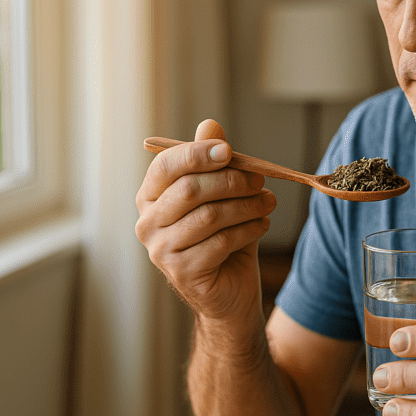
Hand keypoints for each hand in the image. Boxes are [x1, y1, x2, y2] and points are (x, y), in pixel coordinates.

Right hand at [135, 119, 275, 324]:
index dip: (197, 154)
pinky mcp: (182, 272)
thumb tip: (210, 124)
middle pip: (191, 189)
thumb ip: (214, 162)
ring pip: (210, 215)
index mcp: (151, 196)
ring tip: (267, 203)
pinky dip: (248, 229)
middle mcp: (148, 222)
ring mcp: (161, 250)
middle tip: (260, 181)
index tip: (229, 150)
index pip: (167, 166)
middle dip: (232, 181)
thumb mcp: (222, 196)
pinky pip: (220, 242)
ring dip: (247, 206)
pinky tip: (261, 225)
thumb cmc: (223, 237)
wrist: (230, 291)